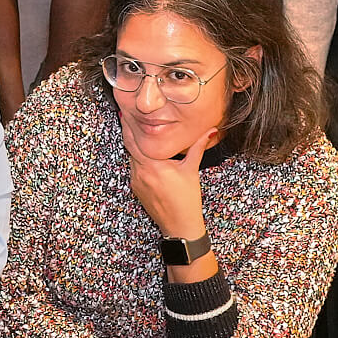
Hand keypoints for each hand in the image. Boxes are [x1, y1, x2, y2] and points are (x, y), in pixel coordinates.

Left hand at [118, 114, 209, 244]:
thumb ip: (198, 147)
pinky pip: (133, 168)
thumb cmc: (187, 200)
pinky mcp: (135, 188)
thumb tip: (211, 130)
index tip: (127, 111)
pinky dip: (136, 158)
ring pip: (131, 156)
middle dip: (128, 130)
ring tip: (135, 130)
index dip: (130, 124)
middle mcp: (140, 172)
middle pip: (129, 146)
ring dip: (133, 145)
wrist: (179, 226)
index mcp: (153, 165)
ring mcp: (136, 180)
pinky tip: (143, 153)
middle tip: (126, 114)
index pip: (136, 139)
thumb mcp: (192, 169)